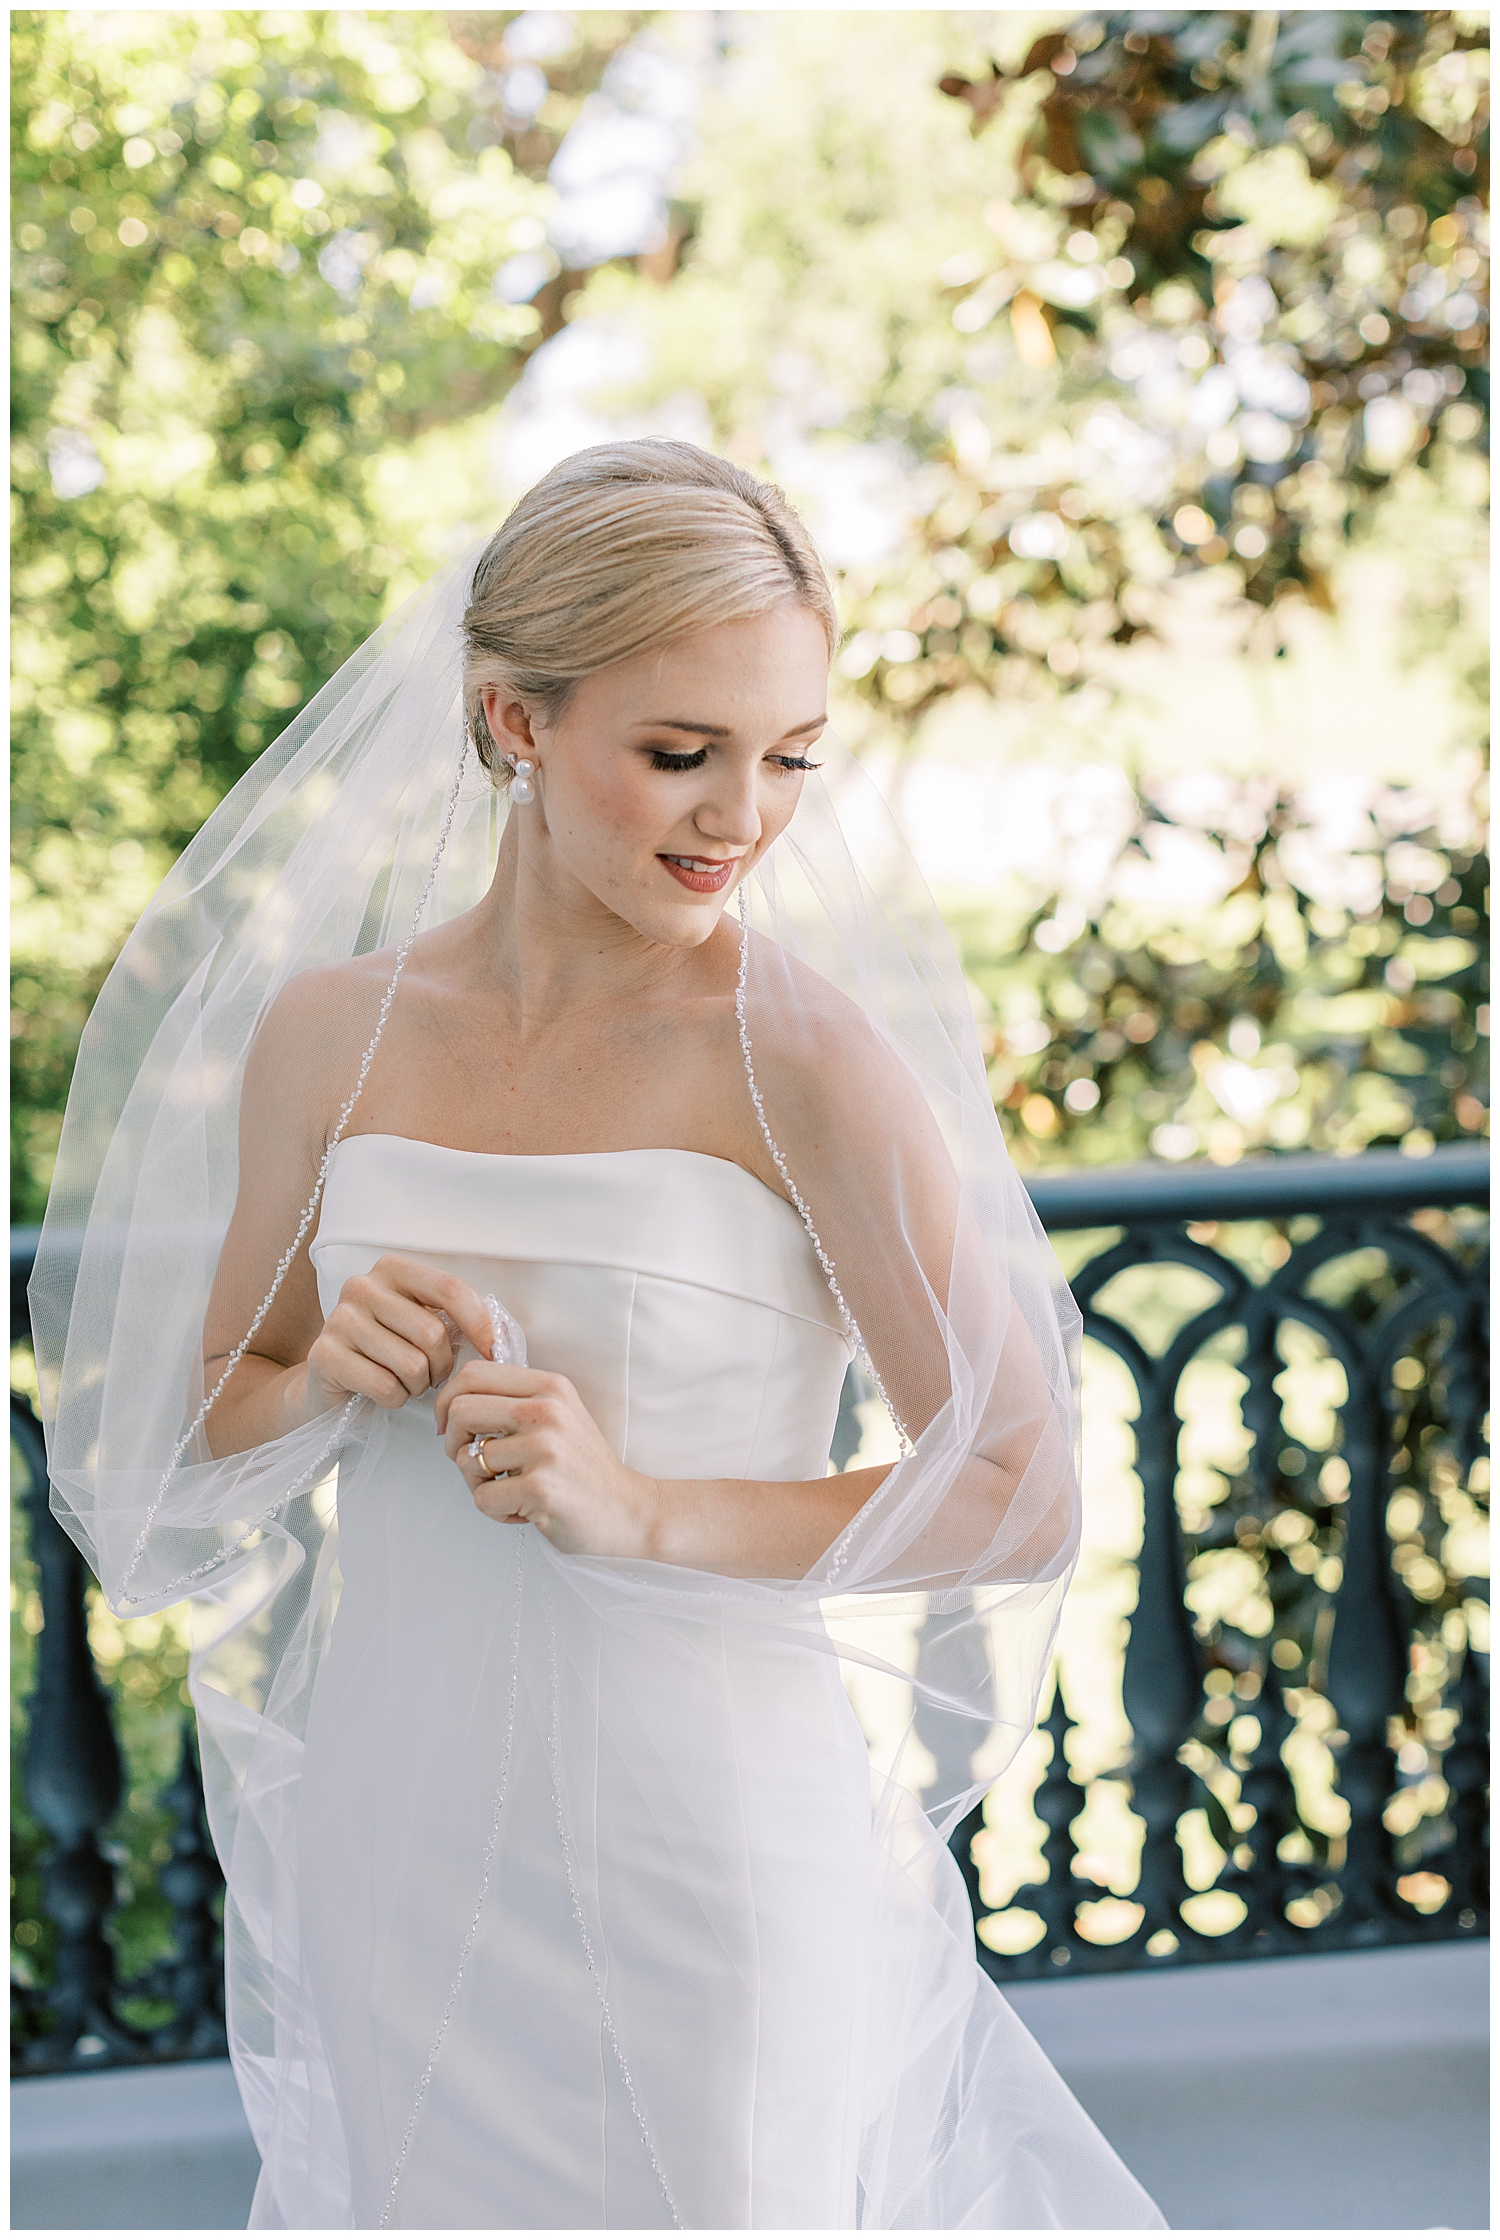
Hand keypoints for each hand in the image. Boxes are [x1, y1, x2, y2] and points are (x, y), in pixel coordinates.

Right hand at [302, 1254, 495, 1416]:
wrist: (333, 1382)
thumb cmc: (390, 1351)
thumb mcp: (422, 1323)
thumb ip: (456, 1318)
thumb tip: (499, 1336)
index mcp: (393, 1269)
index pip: (449, 1289)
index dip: (480, 1324)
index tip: (492, 1352)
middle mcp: (362, 1286)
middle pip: (432, 1333)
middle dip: (441, 1366)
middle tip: (430, 1375)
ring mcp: (339, 1319)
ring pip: (411, 1364)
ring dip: (417, 1385)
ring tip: (405, 1382)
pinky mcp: (323, 1355)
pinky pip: (385, 1386)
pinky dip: (395, 1399)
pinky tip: (385, 1393)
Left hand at [436, 1359, 662, 1557]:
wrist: (627, 1509)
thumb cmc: (583, 1468)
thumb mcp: (558, 1415)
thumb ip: (515, 1401)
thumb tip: (453, 1402)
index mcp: (549, 1386)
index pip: (473, 1373)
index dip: (447, 1400)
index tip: (451, 1426)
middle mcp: (547, 1411)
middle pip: (460, 1410)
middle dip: (453, 1441)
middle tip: (472, 1461)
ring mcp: (545, 1448)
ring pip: (468, 1459)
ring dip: (477, 1484)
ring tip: (508, 1490)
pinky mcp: (541, 1487)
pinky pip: (483, 1497)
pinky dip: (495, 1510)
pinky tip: (521, 1509)